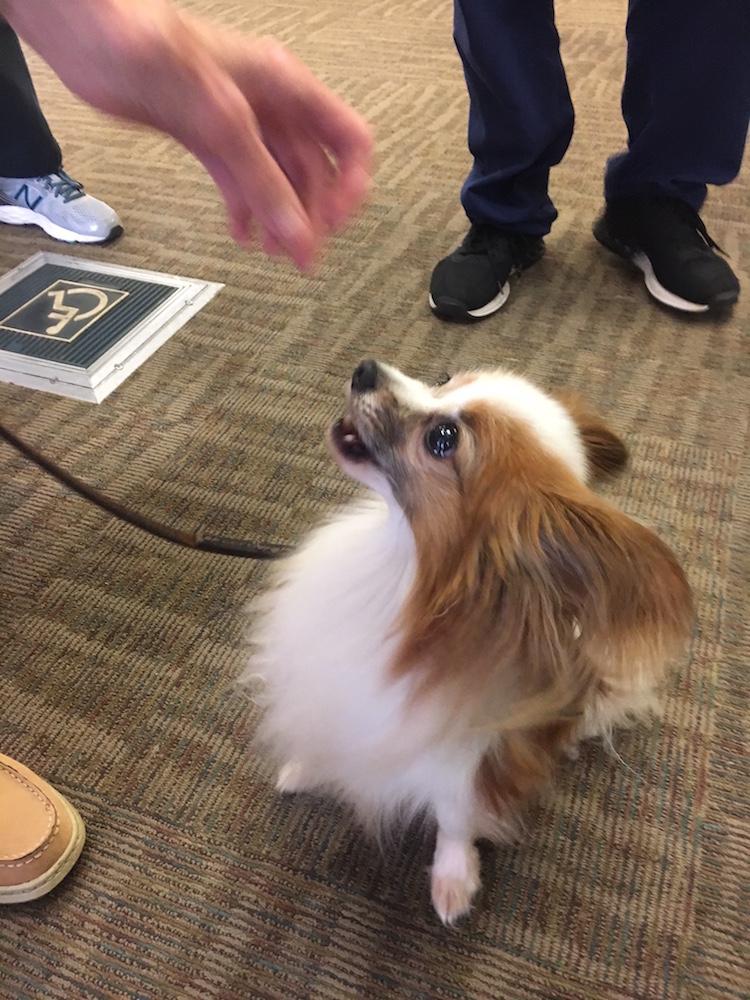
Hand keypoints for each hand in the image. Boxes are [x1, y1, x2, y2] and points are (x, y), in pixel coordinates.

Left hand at [4, 0, 372, 269]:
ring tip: (275, 255)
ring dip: (280, 217)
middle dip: (311, 213)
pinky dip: (245, 208)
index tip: (334, 224)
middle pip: (313, 168)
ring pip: (277, 178)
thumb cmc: (148, 49)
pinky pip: (239, 179)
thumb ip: (261, 179)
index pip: (346, 138)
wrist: (87, 36)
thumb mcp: (219, 120)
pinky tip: (240, 234)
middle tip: (302, 256)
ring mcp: (238, 121)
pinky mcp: (206, 135)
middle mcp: (268, 104)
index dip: (350, 185)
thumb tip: (298, 236)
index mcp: (285, 86)